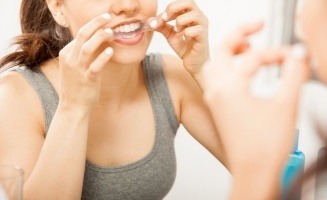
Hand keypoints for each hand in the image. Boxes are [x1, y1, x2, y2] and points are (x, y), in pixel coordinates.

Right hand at [58, 13, 113, 111]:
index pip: (79, 34)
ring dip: (100, 37)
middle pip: (82, 35)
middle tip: (107, 17)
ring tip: (111, 31)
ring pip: (87, 48)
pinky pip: (95, 66)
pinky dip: (103, 57)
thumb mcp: (75, 66)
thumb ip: (82, 53)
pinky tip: (111, 51)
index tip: (104, 21)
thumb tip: (97, 40)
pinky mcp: (87, 79)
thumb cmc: (77, 85)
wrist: (73, 106)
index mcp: (66, 54)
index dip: (92, 25)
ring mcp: (77, 69)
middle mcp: (69, 59)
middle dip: (95, 24)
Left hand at [154, 0, 208, 76]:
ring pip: (193, 14)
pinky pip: (196, 30)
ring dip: (180, 21)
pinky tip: (184, 38)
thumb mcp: (170, 35)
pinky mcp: (203, 37)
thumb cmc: (185, 48)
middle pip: (189, 2)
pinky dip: (186, 33)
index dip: (169, 8)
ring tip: (177, 31)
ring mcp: (202, 27)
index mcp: (191, 15)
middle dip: (174, 8)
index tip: (161, 19)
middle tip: (166, 19)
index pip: (181, 2)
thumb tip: (150, 21)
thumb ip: (162, 26)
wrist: (194, 64)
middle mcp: (199, 18)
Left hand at [202, 22, 309, 175]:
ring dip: (228, 53)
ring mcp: (214, 101)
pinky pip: (216, 80)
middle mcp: (217, 92)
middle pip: (220, 51)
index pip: (253, 58)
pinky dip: (227, 69)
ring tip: (247, 47)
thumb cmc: (264, 148)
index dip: (276, 53)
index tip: (293, 57)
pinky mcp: (218, 109)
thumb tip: (298, 56)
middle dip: (237, 35)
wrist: (253, 173)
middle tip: (255, 27)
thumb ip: (293, 75)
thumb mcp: (286, 105)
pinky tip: (242, 72)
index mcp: (230, 88)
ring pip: (214, 65)